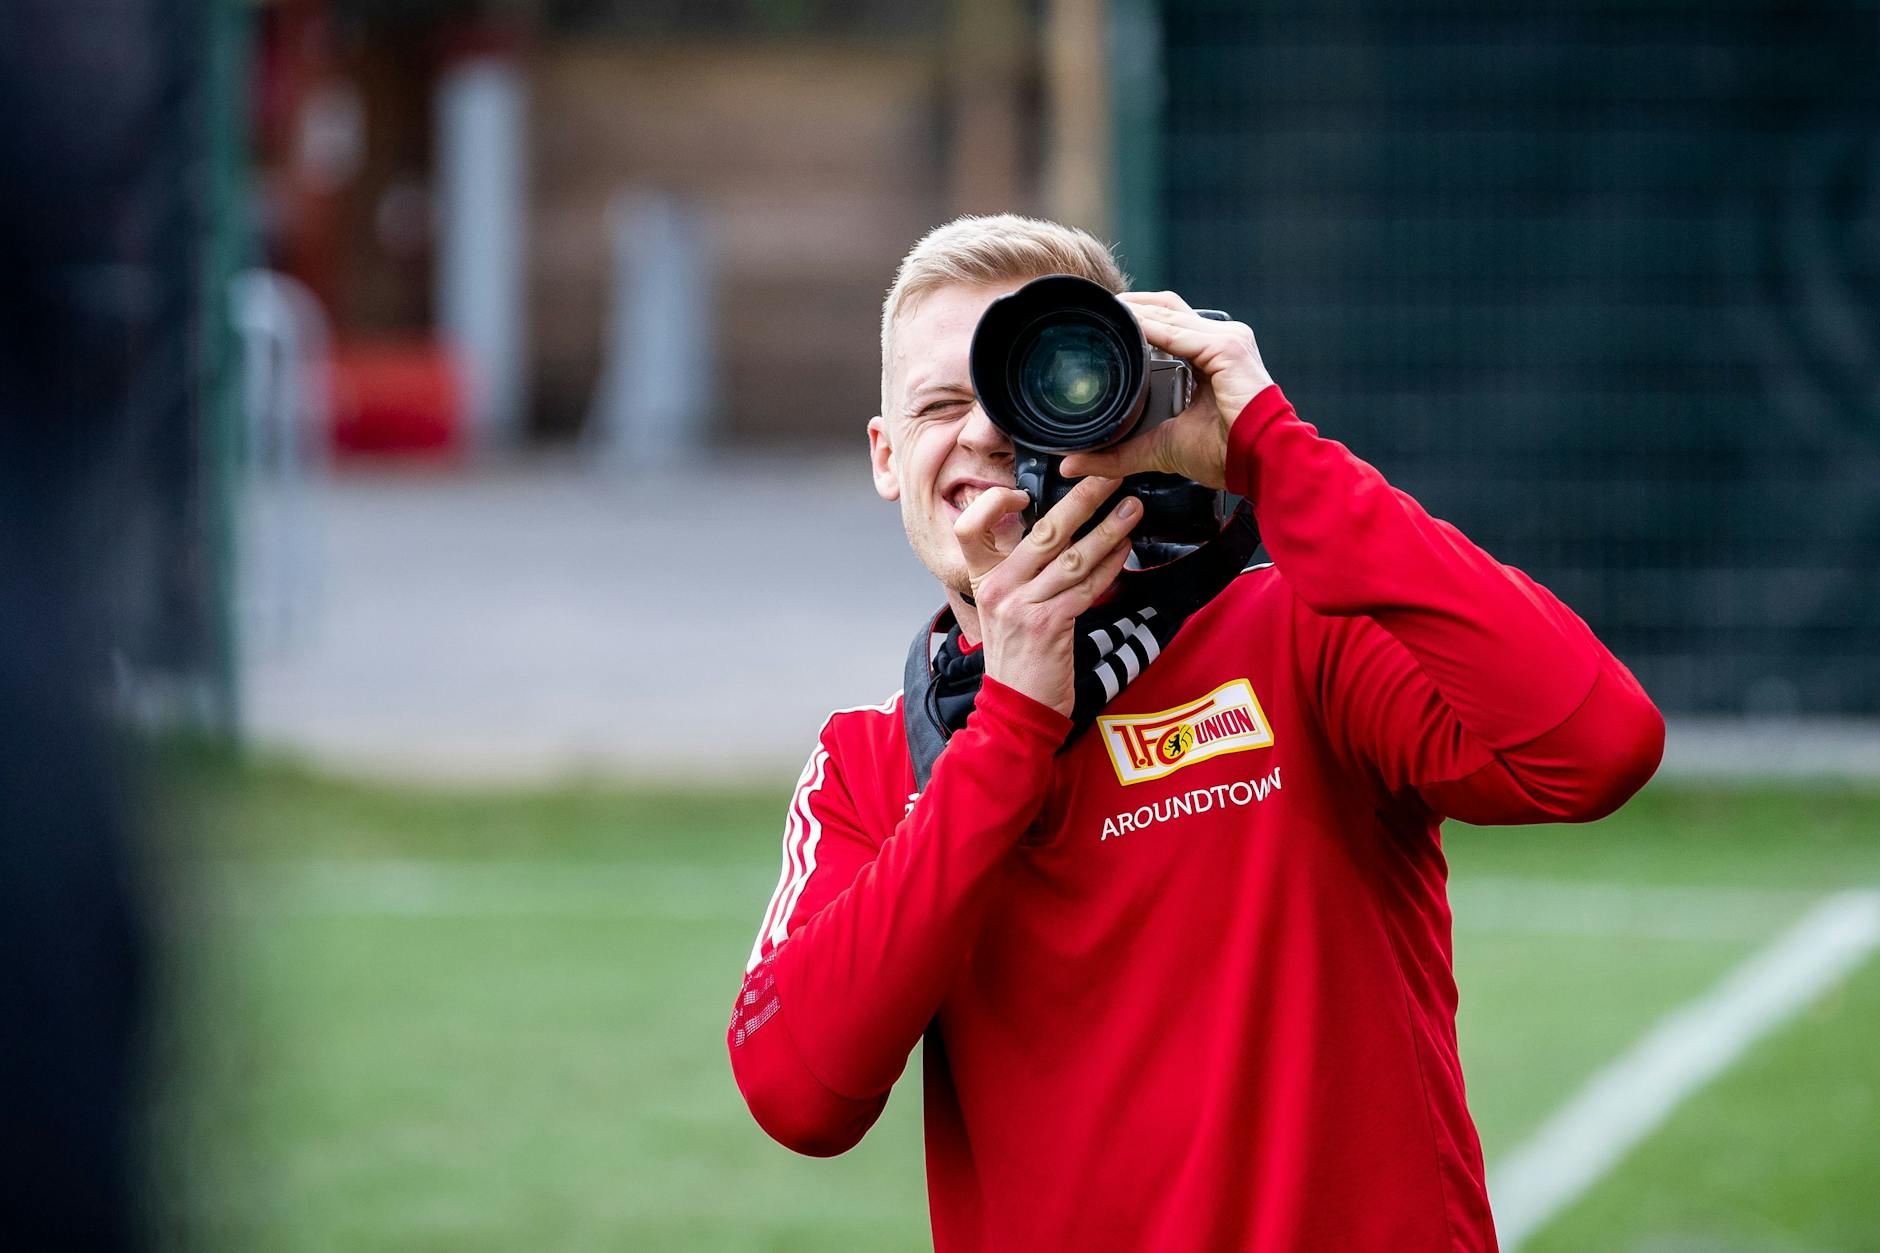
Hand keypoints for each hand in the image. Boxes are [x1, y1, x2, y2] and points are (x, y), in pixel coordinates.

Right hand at [953, 476, 1138, 717]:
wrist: (1016, 710)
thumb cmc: (1017, 658)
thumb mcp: (1004, 609)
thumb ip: (1021, 573)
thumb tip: (1056, 534)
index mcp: (982, 580)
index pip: (970, 527)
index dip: (993, 504)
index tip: (1023, 493)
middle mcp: (998, 588)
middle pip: (1042, 531)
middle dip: (1082, 500)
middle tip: (1109, 477)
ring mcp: (1022, 607)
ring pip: (1072, 557)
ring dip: (1108, 530)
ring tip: (1132, 509)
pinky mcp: (1049, 626)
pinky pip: (1087, 587)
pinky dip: (1110, 566)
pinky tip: (1126, 551)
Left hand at [1059, 291, 1273, 489]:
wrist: (1261, 464)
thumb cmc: (1224, 455)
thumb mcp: (1160, 448)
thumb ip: (1118, 453)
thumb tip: (1072, 463)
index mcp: (1211, 356)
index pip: (1169, 322)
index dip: (1135, 317)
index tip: (1100, 321)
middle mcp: (1221, 340)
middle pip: (1168, 308)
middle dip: (1130, 305)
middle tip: (1094, 309)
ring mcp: (1227, 340)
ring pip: (1171, 314)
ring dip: (1135, 310)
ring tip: (1103, 312)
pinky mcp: (1228, 348)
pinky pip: (1181, 332)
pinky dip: (1152, 328)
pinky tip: (1127, 326)